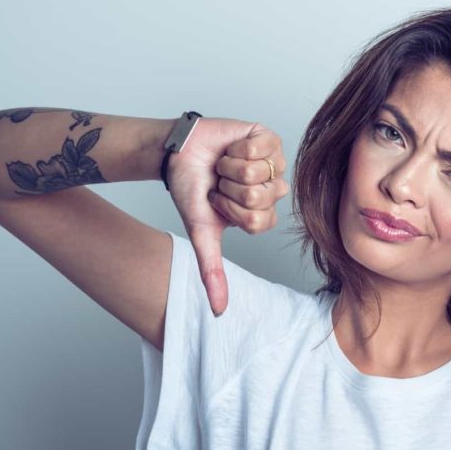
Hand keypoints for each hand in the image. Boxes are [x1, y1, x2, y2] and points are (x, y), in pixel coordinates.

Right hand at [165, 117, 289, 316]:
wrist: (176, 155)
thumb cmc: (192, 191)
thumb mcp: (203, 233)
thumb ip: (213, 272)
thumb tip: (219, 311)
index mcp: (263, 213)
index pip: (259, 221)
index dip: (231, 211)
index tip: (218, 202)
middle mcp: (273, 189)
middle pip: (261, 197)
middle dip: (230, 189)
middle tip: (220, 183)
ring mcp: (274, 163)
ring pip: (260, 172)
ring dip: (230, 169)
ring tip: (223, 166)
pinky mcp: (267, 137)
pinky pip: (260, 148)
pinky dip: (236, 149)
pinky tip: (230, 149)